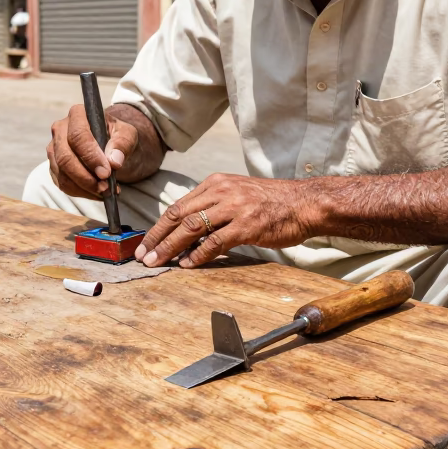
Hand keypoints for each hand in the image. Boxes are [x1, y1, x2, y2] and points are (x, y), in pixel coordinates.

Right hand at [47, 104, 139, 198]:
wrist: (108, 143)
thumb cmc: (116, 136)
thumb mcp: (127, 134)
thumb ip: (122, 144)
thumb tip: (114, 162)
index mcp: (78, 114)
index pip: (78, 136)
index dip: (91, 157)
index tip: (106, 172)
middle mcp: (60, 129)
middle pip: (65, 157)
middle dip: (85, 177)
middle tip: (105, 187)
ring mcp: (54, 148)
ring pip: (62, 173)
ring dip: (84, 188)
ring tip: (105, 191)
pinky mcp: (53, 166)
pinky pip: (62, 184)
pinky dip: (80, 192)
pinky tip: (96, 193)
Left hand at [135, 174, 316, 267]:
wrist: (303, 203)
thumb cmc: (271, 203)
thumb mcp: (237, 194)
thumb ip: (212, 208)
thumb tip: (187, 233)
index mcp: (215, 184)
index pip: (177, 206)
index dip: (158, 227)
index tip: (146, 243)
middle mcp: (220, 191)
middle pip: (178, 216)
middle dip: (157, 238)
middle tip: (144, 255)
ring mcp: (234, 207)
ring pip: (192, 228)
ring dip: (171, 247)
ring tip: (158, 261)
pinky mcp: (247, 225)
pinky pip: (215, 242)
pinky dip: (198, 255)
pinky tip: (188, 264)